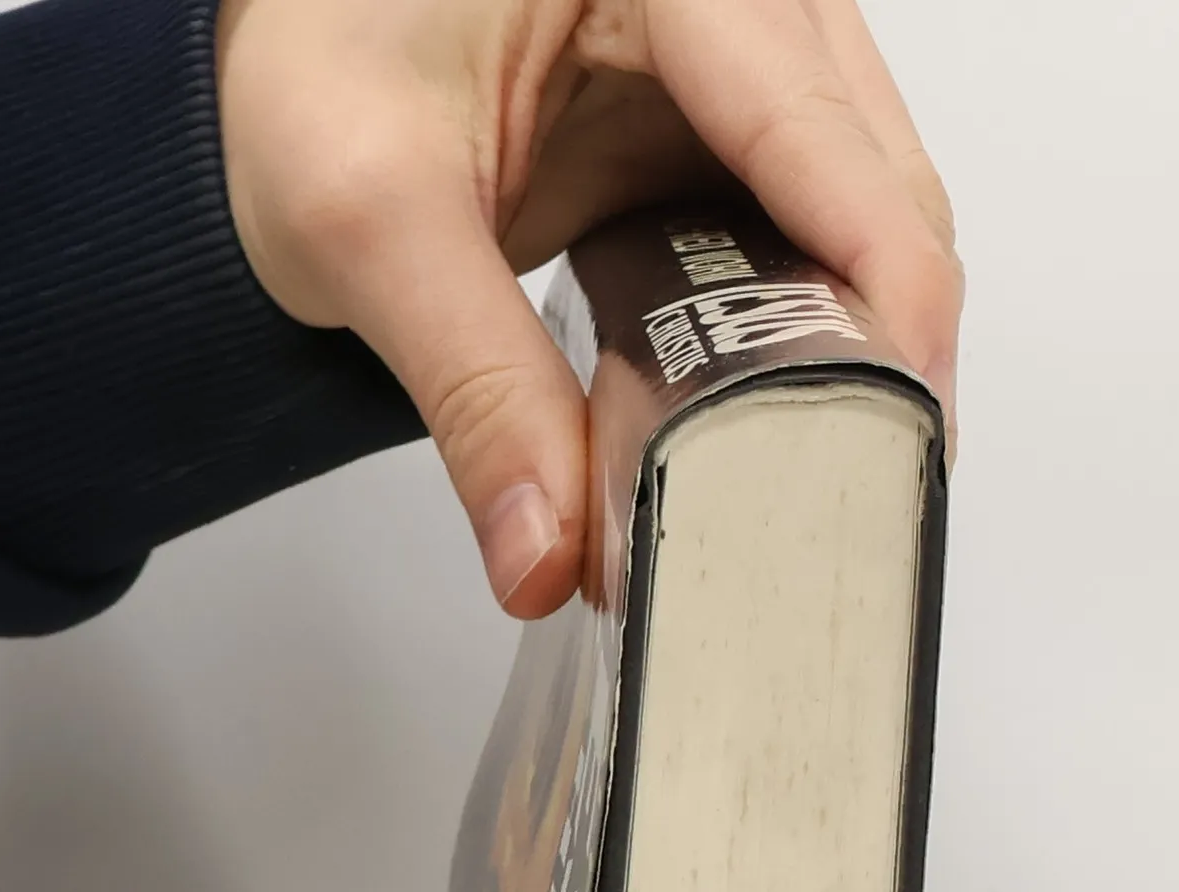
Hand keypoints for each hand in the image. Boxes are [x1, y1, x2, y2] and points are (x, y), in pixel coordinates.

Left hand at [215, 0, 961, 616]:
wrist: (280, 54)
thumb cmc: (306, 66)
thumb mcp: (368, 221)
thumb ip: (474, 392)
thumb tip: (551, 553)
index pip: (825, 135)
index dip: (886, 295)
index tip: (898, 433)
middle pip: (880, 179)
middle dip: (876, 339)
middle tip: (840, 488)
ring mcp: (748, 48)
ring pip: (869, 209)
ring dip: (847, 339)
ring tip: (806, 463)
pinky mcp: (734, 117)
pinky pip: (817, 228)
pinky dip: (804, 323)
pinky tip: (769, 405)